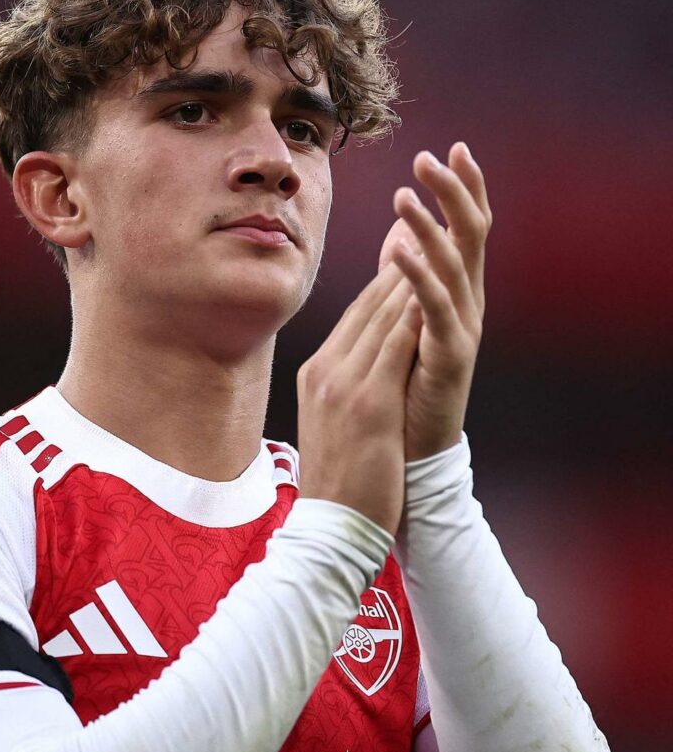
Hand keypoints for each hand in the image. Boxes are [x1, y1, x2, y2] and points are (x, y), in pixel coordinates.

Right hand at [297, 261, 422, 534]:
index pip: (354, 317)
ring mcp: (343, 384)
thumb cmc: (340, 482)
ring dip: (410, 275)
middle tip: (420, 223)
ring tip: (434, 240)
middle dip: (397, 263)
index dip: (383, 280)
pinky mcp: (367, 402)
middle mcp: (325, 370)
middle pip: (367, 306)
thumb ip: (344, 387)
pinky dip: (414, 311)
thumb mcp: (332, 424)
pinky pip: (395, 345)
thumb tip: (361, 369)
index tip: (403, 248)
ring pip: (381, 317)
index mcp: (317, 373)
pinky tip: (434, 286)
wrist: (331, 527)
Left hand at [381, 142, 491, 460]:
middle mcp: (466, 303)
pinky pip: (434, 310)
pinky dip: (419, 277)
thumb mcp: (404, 316)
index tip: (448, 148)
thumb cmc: (405, 380)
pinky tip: (398, 251)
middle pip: (468, 236)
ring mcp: (461, 329)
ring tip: (404, 195)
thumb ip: (406, 272)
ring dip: (429, 228)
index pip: (464, 228)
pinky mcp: (449, 356)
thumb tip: (400, 227)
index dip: (460, 189)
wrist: (413, 446)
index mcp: (454, 290)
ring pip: (451, 266)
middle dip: (451, 194)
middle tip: (430, 157)